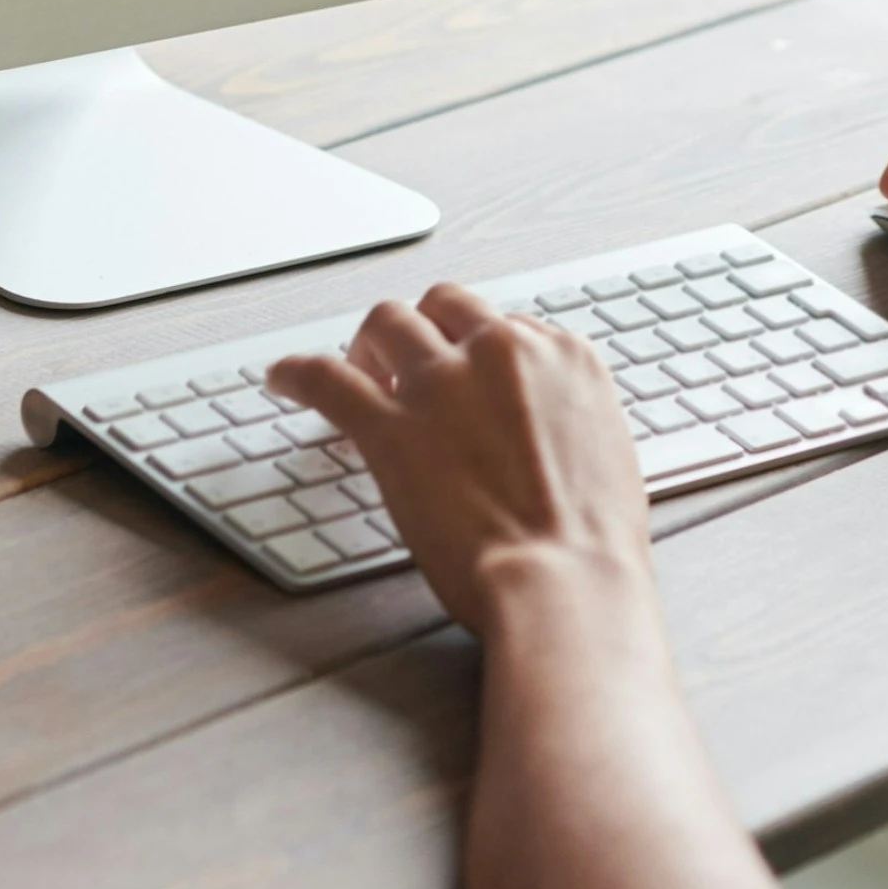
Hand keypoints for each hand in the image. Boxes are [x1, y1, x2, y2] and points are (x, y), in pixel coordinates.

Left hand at [268, 284, 649, 636]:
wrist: (567, 583)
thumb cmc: (591, 543)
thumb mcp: (603, 454)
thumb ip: (563, 418)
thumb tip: (538, 424)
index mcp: (563, 356)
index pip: (504, 325)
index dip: (475, 350)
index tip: (462, 372)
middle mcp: (501, 350)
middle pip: (444, 305)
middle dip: (423, 330)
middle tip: (406, 363)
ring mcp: (442, 382)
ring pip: (389, 322)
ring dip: (370, 344)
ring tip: (360, 370)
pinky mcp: (390, 423)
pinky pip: (326, 377)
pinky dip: (297, 373)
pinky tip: (284, 379)